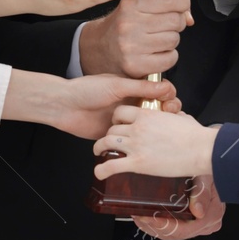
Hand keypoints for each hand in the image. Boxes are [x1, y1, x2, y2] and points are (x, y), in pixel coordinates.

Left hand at [2, 70, 180, 140]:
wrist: (63, 104)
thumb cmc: (88, 90)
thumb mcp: (117, 86)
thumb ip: (141, 88)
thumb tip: (167, 88)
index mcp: (134, 94)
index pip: (159, 99)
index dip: (169, 104)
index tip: (175, 109)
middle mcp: (130, 111)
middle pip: (154, 119)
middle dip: (163, 124)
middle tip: (170, 128)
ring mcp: (122, 127)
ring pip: (142, 136)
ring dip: (148, 141)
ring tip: (155, 143)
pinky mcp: (112, 141)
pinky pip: (124, 151)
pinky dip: (131, 152)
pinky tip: (138, 152)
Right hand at [77, 0, 192, 77]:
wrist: (99, 47)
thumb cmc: (123, 24)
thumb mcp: (137, 4)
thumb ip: (164, 3)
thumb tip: (189, 17)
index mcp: (131, 3)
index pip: (174, 0)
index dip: (183, 3)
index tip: (180, 7)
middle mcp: (129, 23)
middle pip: (176, 21)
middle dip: (176, 23)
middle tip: (165, 26)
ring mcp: (132, 46)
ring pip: (174, 40)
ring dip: (171, 40)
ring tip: (157, 39)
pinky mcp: (136, 65)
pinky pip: (170, 58)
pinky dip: (168, 56)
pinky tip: (157, 53)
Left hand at [93, 105, 217, 179]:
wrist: (201, 149)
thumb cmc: (195, 135)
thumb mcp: (182, 117)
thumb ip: (173, 115)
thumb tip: (176, 115)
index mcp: (147, 115)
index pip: (121, 112)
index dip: (116, 118)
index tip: (117, 124)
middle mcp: (138, 128)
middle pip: (112, 128)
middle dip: (108, 135)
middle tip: (109, 142)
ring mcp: (136, 145)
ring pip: (107, 142)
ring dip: (100, 148)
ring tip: (99, 152)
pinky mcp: (138, 163)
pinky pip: (112, 166)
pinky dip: (102, 170)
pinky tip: (99, 172)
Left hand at [132, 176, 224, 239]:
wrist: (212, 165)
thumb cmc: (208, 169)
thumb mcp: (205, 176)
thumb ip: (202, 192)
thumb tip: (198, 212)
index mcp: (211, 216)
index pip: (183, 230)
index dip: (162, 226)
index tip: (147, 218)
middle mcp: (206, 225)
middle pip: (174, 234)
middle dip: (153, 226)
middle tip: (137, 216)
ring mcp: (198, 226)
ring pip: (171, 234)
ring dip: (152, 227)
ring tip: (138, 216)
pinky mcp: (191, 223)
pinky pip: (172, 229)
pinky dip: (157, 225)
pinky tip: (146, 217)